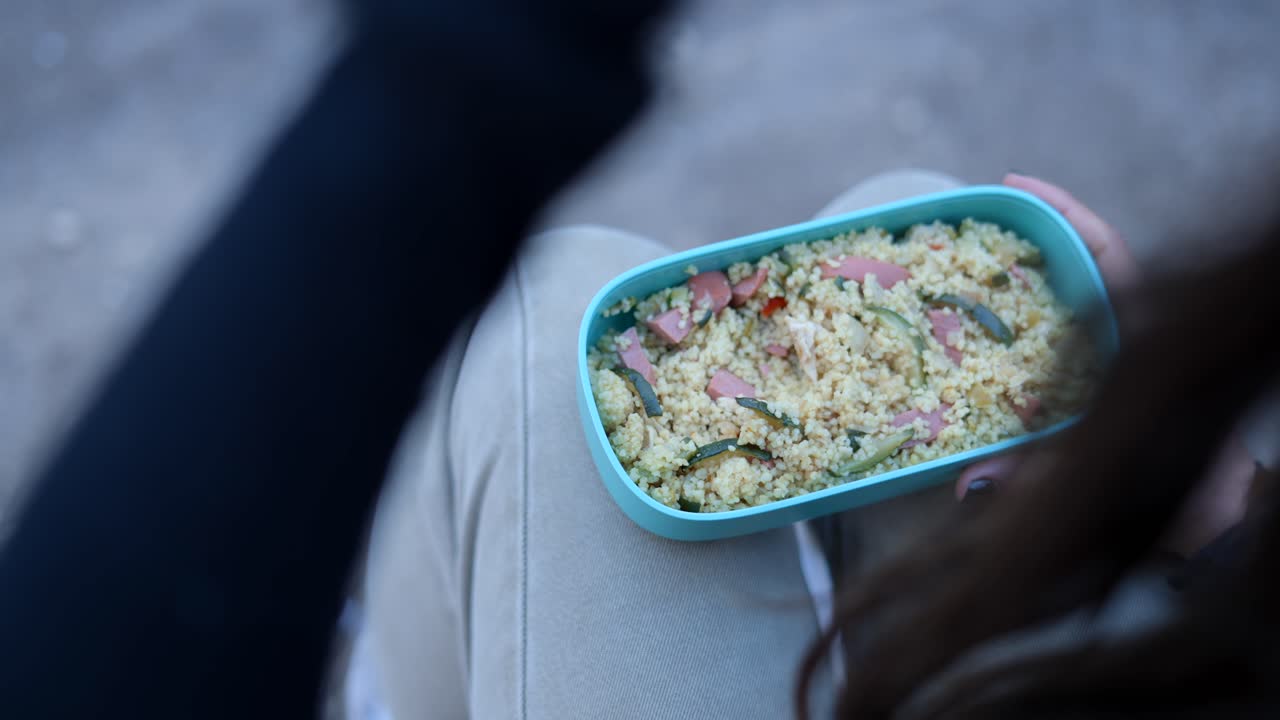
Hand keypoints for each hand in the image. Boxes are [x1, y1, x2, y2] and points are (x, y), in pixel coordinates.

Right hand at [955, 174, 1250, 556]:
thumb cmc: (1183, 488)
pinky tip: (981, 340)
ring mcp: (1115, 362)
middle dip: (1026, 244)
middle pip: (1076, 271)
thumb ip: (1037, 474)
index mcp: (1142, 334)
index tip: (1015, 184)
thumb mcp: (1109, 471)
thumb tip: (965, 485)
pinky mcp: (1103, 391)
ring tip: (963, 274)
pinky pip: (1055, 347)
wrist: (1215, 527)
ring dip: (1018, 288)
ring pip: (1063, 308)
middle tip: (969, 229)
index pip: (1105, 252)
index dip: (1063, 212)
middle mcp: (1128, 337)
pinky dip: (1020, 335)